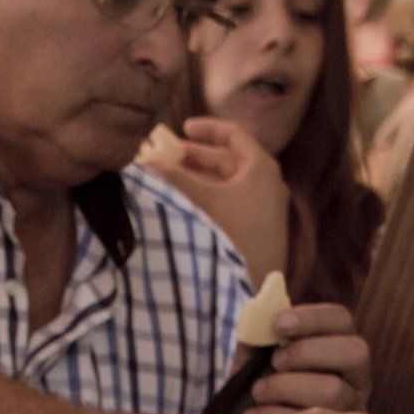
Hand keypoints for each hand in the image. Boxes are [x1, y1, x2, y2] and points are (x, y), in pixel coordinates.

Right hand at [152, 117, 290, 286]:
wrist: (255, 284)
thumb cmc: (232, 233)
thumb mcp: (201, 200)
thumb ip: (175, 179)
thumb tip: (145, 164)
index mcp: (262, 168)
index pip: (234, 135)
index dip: (207, 129)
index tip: (183, 128)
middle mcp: (268, 184)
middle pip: (229, 161)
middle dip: (197, 158)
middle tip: (169, 158)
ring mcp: (265, 208)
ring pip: (229, 185)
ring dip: (200, 180)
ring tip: (172, 181)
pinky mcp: (259, 229)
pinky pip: (233, 203)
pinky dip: (210, 198)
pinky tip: (188, 205)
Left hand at [240, 301, 372, 413]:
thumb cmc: (264, 384)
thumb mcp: (259, 355)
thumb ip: (259, 334)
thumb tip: (256, 319)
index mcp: (341, 345)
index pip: (341, 319)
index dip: (312, 318)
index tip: (278, 324)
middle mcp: (356, 376)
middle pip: (355, 352)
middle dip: (307, 352)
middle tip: (275, 361)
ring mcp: (352, 409)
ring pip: (334, 391)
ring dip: (288, 386)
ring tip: (259, 391)